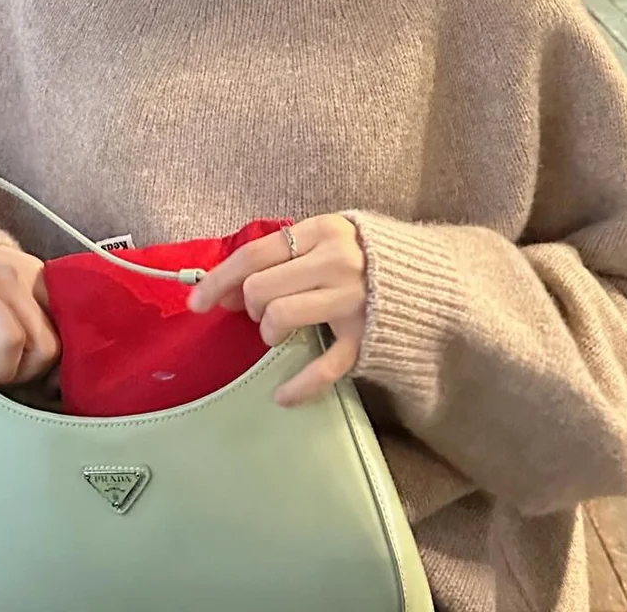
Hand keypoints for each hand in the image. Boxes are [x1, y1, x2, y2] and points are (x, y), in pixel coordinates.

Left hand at [187, 215, 366, 407]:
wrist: (432, 281)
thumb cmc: (366, 257)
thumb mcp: (327, 238)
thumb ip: (283, 255)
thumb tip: (229, 288)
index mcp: (323, 230)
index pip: (256, 253)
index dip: (220, 279)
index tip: (195, 302)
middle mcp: (336, 261)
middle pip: (261, 287)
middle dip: (250, 305)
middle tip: (260, 312)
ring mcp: (353, 300)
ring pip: (281, 317)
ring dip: (269, 331)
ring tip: (279, 332)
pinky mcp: (366, 337)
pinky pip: (323, 367)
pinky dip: (298, 386)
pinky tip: (282, 396)